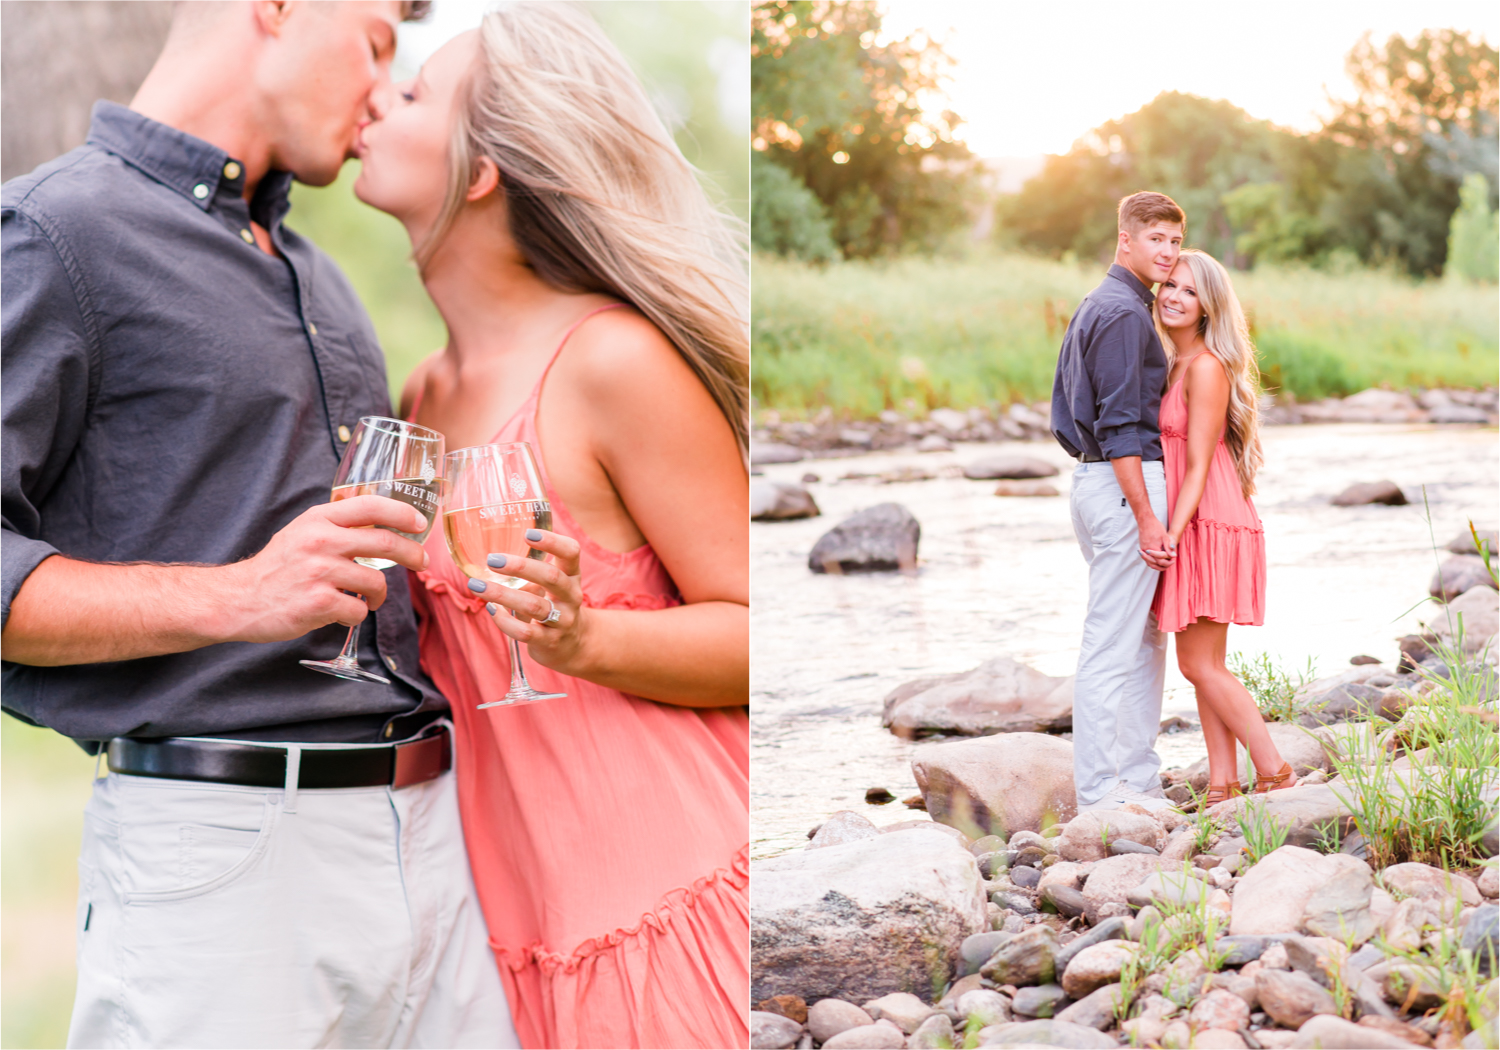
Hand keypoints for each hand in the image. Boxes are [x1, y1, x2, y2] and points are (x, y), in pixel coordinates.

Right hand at [220, 495, 429, 641]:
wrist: (239, 599)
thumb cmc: (278, 567)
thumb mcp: (304, 532)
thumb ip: (337, 526)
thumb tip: (384, 525)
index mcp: (319, 519)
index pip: (371, 505)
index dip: (402, 513)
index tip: (420, 524)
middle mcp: (320, 541)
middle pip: (385, 542)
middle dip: (412, 554)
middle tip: (421, 563)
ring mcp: (320, 571)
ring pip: (376, 583)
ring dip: (379, 596)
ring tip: (368, 600)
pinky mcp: (319, 602)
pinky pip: (359, 610)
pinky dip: (356, 614)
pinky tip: (340, 612)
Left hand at [465, 529, 589, 675]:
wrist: (572, 644)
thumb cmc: (554, 604)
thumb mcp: (552, 584)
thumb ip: (530, 570)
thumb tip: (492, 558)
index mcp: (572, 575)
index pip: (571, 552)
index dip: (552, 541)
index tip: (527, 533)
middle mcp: (571, 596)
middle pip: (551, 577)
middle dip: (520, 567)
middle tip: (493, 560)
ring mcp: (563, 620)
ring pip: (534, 605)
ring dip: (503, 594)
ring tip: (478, 585)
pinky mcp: (550, 641)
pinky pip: (525, 632)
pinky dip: (504, 620)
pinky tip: (491, 609)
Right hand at [1138, 516, 1176, 570]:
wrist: (1145, 520)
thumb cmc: (1156, 527)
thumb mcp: (1165, 537)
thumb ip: (1168, 547)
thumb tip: (1173, 556)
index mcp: (1153, 548)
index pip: (1160, 561)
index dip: (1168, 562)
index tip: (1173, 561)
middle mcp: (1146, 550)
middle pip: (1153, 564)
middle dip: (1162, 566)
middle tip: (1169, 564)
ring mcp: (1143, 549)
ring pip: (1148, 562)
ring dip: (1156, 565)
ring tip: (1163, 564)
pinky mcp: (1141, 547)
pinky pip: (1146, 558)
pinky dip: (1151, 561)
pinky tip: (1156, 560)